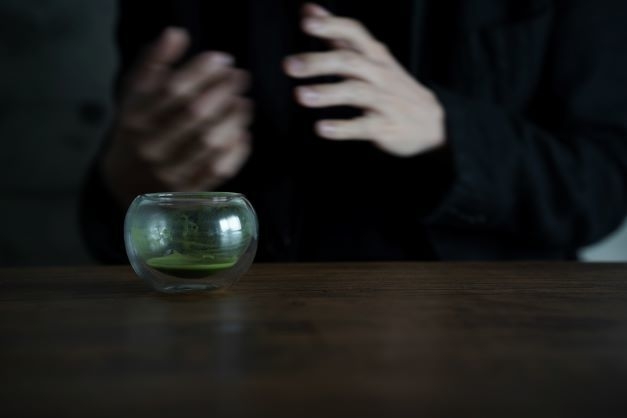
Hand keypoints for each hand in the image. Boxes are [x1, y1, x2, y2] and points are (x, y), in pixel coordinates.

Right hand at [103, 27, 251, 206]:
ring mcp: (171, 171)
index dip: (202, 71)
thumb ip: (153, 63)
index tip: (222, 59)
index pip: (172, 89)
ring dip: (234, 119)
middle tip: (240, 77)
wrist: (126, 182)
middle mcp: (151, 146)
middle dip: (223, 90)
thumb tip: (176, 34)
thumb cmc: (136, 129)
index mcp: (134, 118)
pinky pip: (219, 170)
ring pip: (210, 143)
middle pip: (195, 114)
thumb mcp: (135, 95)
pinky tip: (243, 132)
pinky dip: (236, 150)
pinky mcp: (189, 190)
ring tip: (245, 102)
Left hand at [283, 3, 445, 156]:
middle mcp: (380, 74)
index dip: (331, 25)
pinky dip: (342, 128)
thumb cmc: (393, 87)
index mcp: (375, 56)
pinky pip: (363, 127)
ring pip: (356, 92)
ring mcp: (384, 101)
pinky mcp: (385, 127)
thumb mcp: (371, 58)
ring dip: (327, 93)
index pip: (354, 33)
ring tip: (300, 95)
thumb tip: (309, 11)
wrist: (432, 124)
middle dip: (319, 62)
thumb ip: (340, 37)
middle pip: (349, 61)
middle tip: (290, 65)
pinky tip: (322, 128)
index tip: (306, 22)